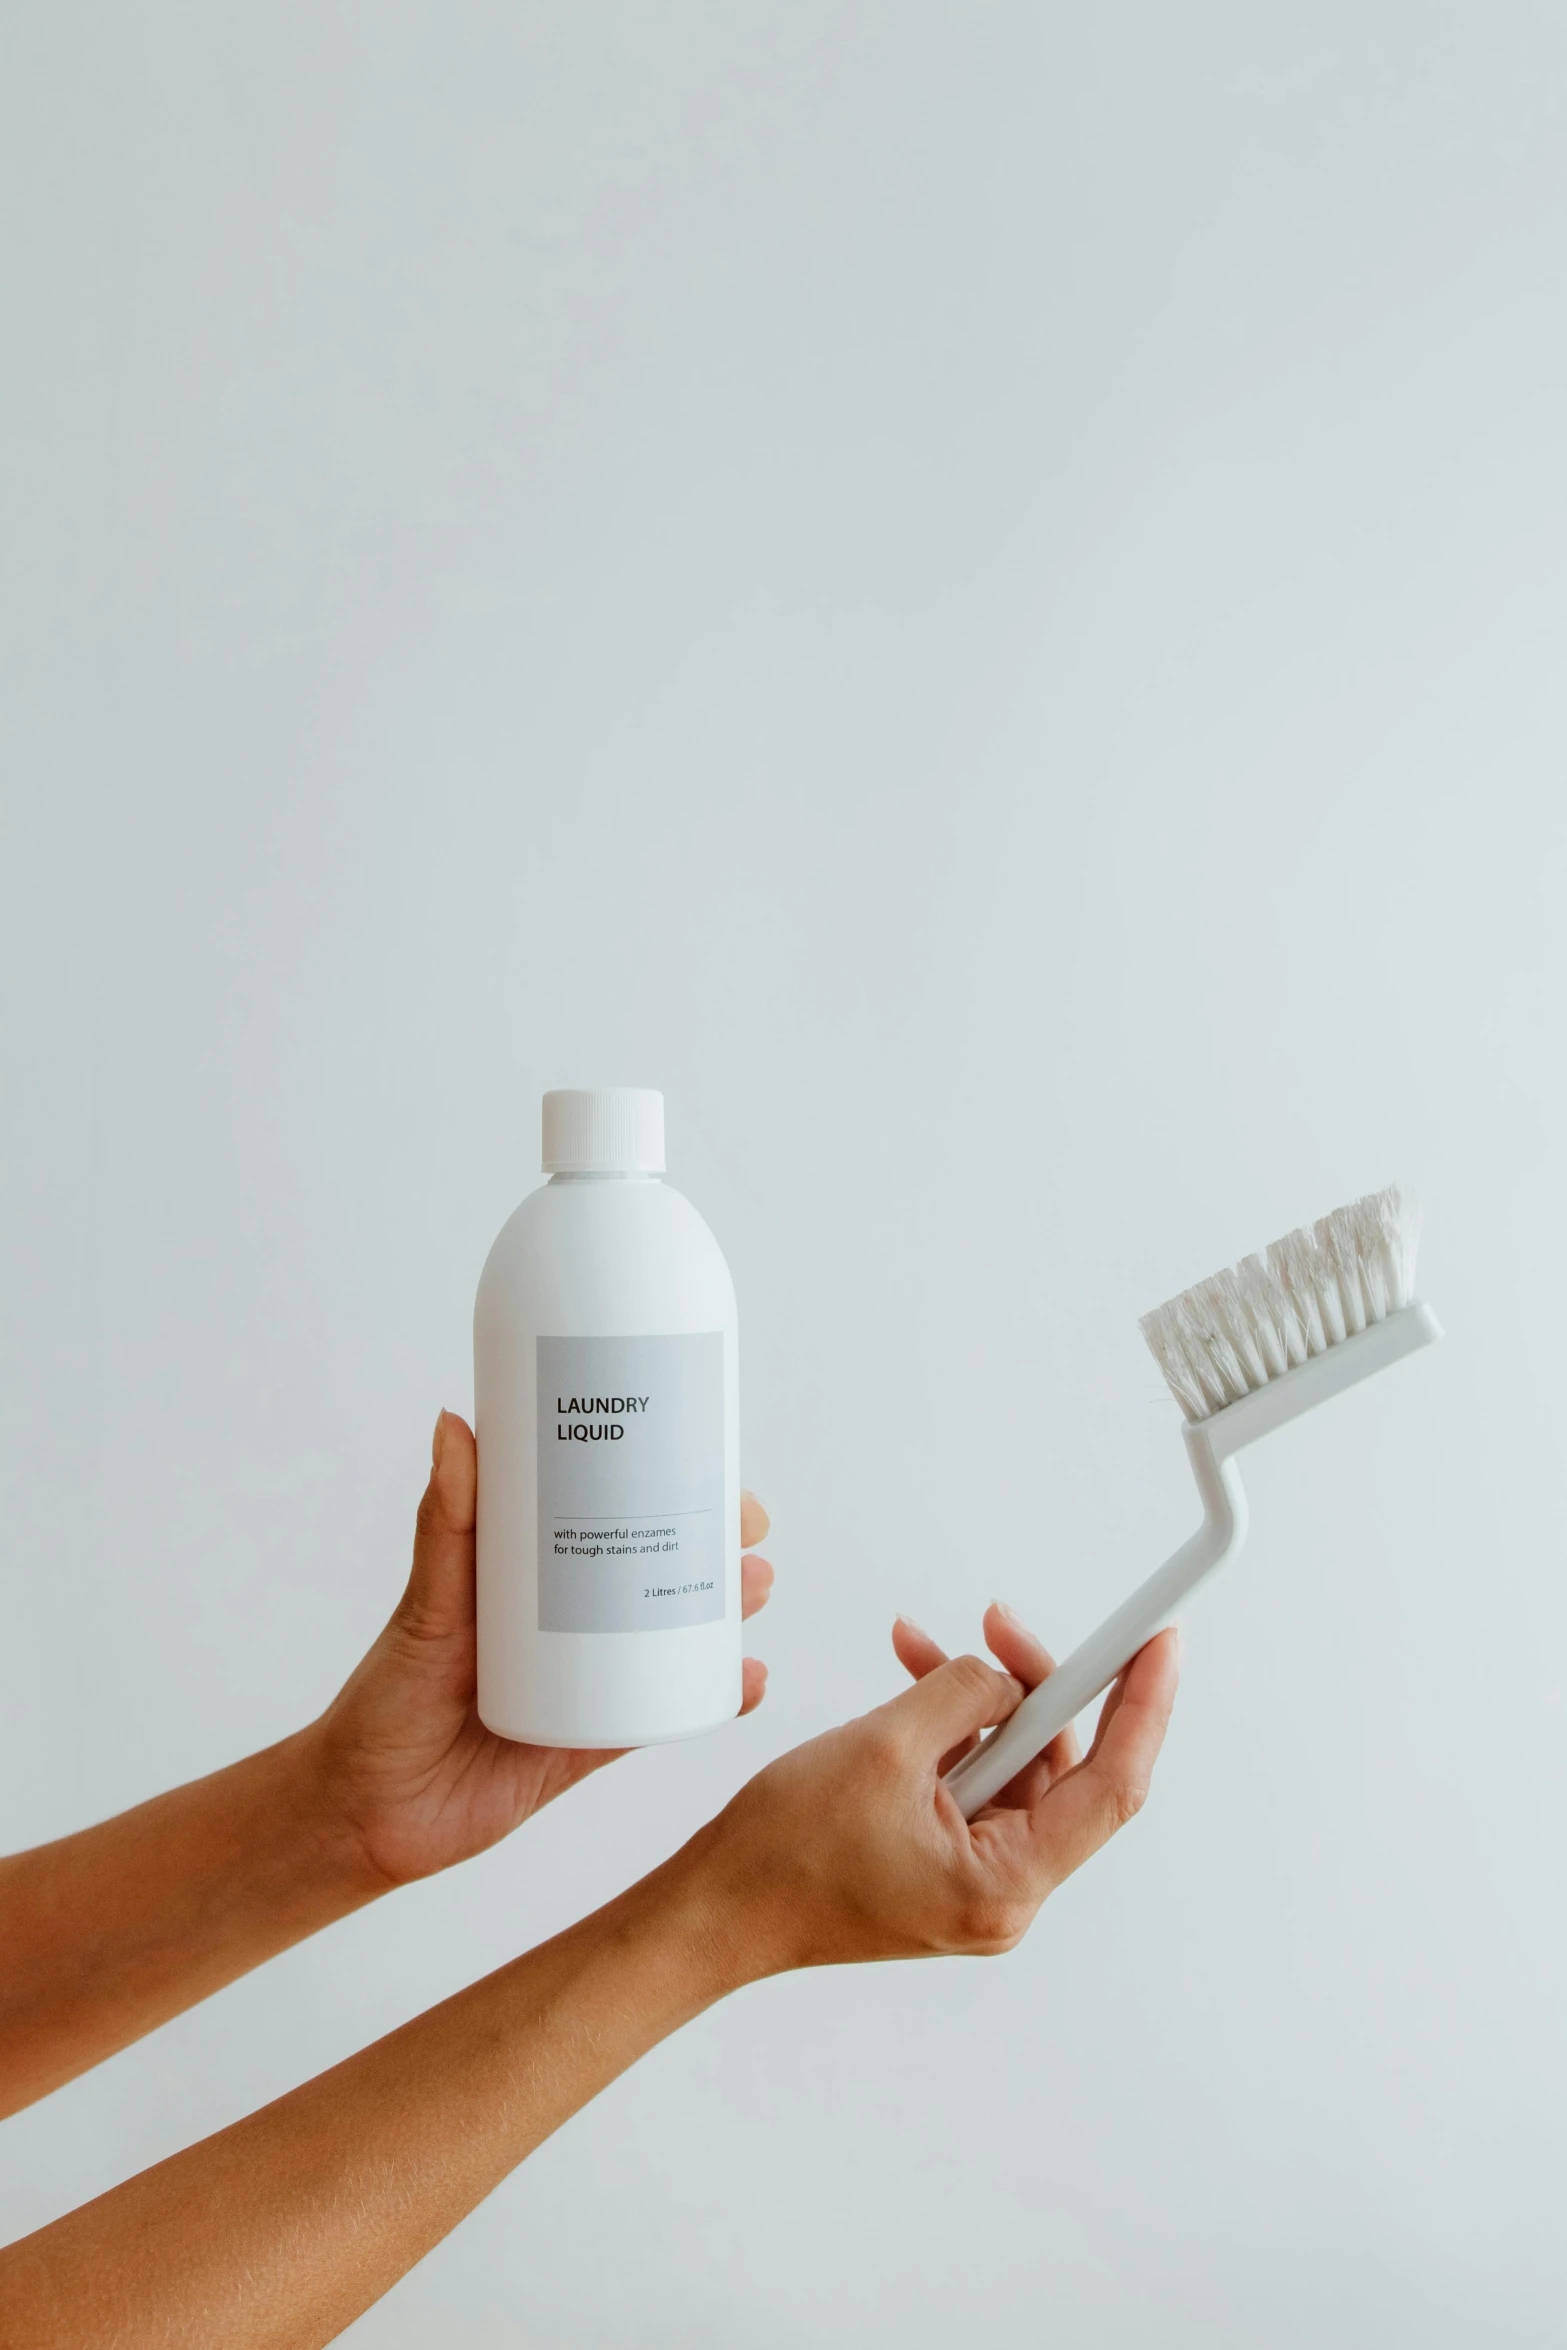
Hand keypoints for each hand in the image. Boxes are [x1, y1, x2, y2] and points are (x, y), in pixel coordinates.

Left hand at [307, 1412, 775, 1889]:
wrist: (366, 1820)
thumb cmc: (381, 1703)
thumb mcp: (425, 1607)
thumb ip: (445, 1525)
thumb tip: (452, 1422)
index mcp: (527, 1572)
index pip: (605, 1509)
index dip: (665, 1482)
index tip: (713, 1459)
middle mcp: (563, 1620)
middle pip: (654, 1568)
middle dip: (713, 1546)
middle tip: (749, 1533)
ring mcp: (584, 1682)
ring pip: (670, 1636)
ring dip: (723, 1613)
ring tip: (756, 1592)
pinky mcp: (593, 1745)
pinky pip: (662, 1714)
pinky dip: (711, 1697)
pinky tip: (747, 1680)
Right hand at [685, 1607, 1178, 1976]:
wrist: (717, 1908)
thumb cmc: (784, 1853)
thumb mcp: (885, 1745)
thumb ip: (964, 1696)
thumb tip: (1006, 1676)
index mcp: (1005, 1884)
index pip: (1111, 1785)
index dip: (1143, 1705)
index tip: (1160, 1644)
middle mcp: (1004, 1895)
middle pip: (1059, 1769)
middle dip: (1033, 1688)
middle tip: (1001, 1627)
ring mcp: (974, 1883)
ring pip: (1011, 1767)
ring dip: (977, 1702)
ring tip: (926, 1654)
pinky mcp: (944, 1866)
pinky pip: (972, 1782)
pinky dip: (950, 1732)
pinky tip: (914, 1687)